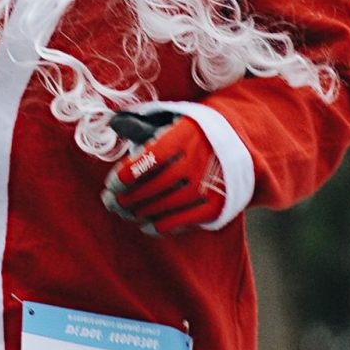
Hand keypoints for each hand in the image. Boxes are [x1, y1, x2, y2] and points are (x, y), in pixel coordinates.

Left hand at [101, 112, 225, 236]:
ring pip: (167, 204)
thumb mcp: (169, 124)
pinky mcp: (217, 204)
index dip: (129, 173)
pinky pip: (184, 220)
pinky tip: (146, 226)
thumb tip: (113, 123)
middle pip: (157, 184)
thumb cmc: (190, 136)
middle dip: (130, 196)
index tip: (112, 184)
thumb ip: (140, 126)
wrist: (237, 146)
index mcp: (186, 134)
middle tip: (114, 201)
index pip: (152, 157)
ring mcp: (211, 184)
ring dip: (142, 211)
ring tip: (128, 211)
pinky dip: (162, 226)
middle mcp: (201, 159)